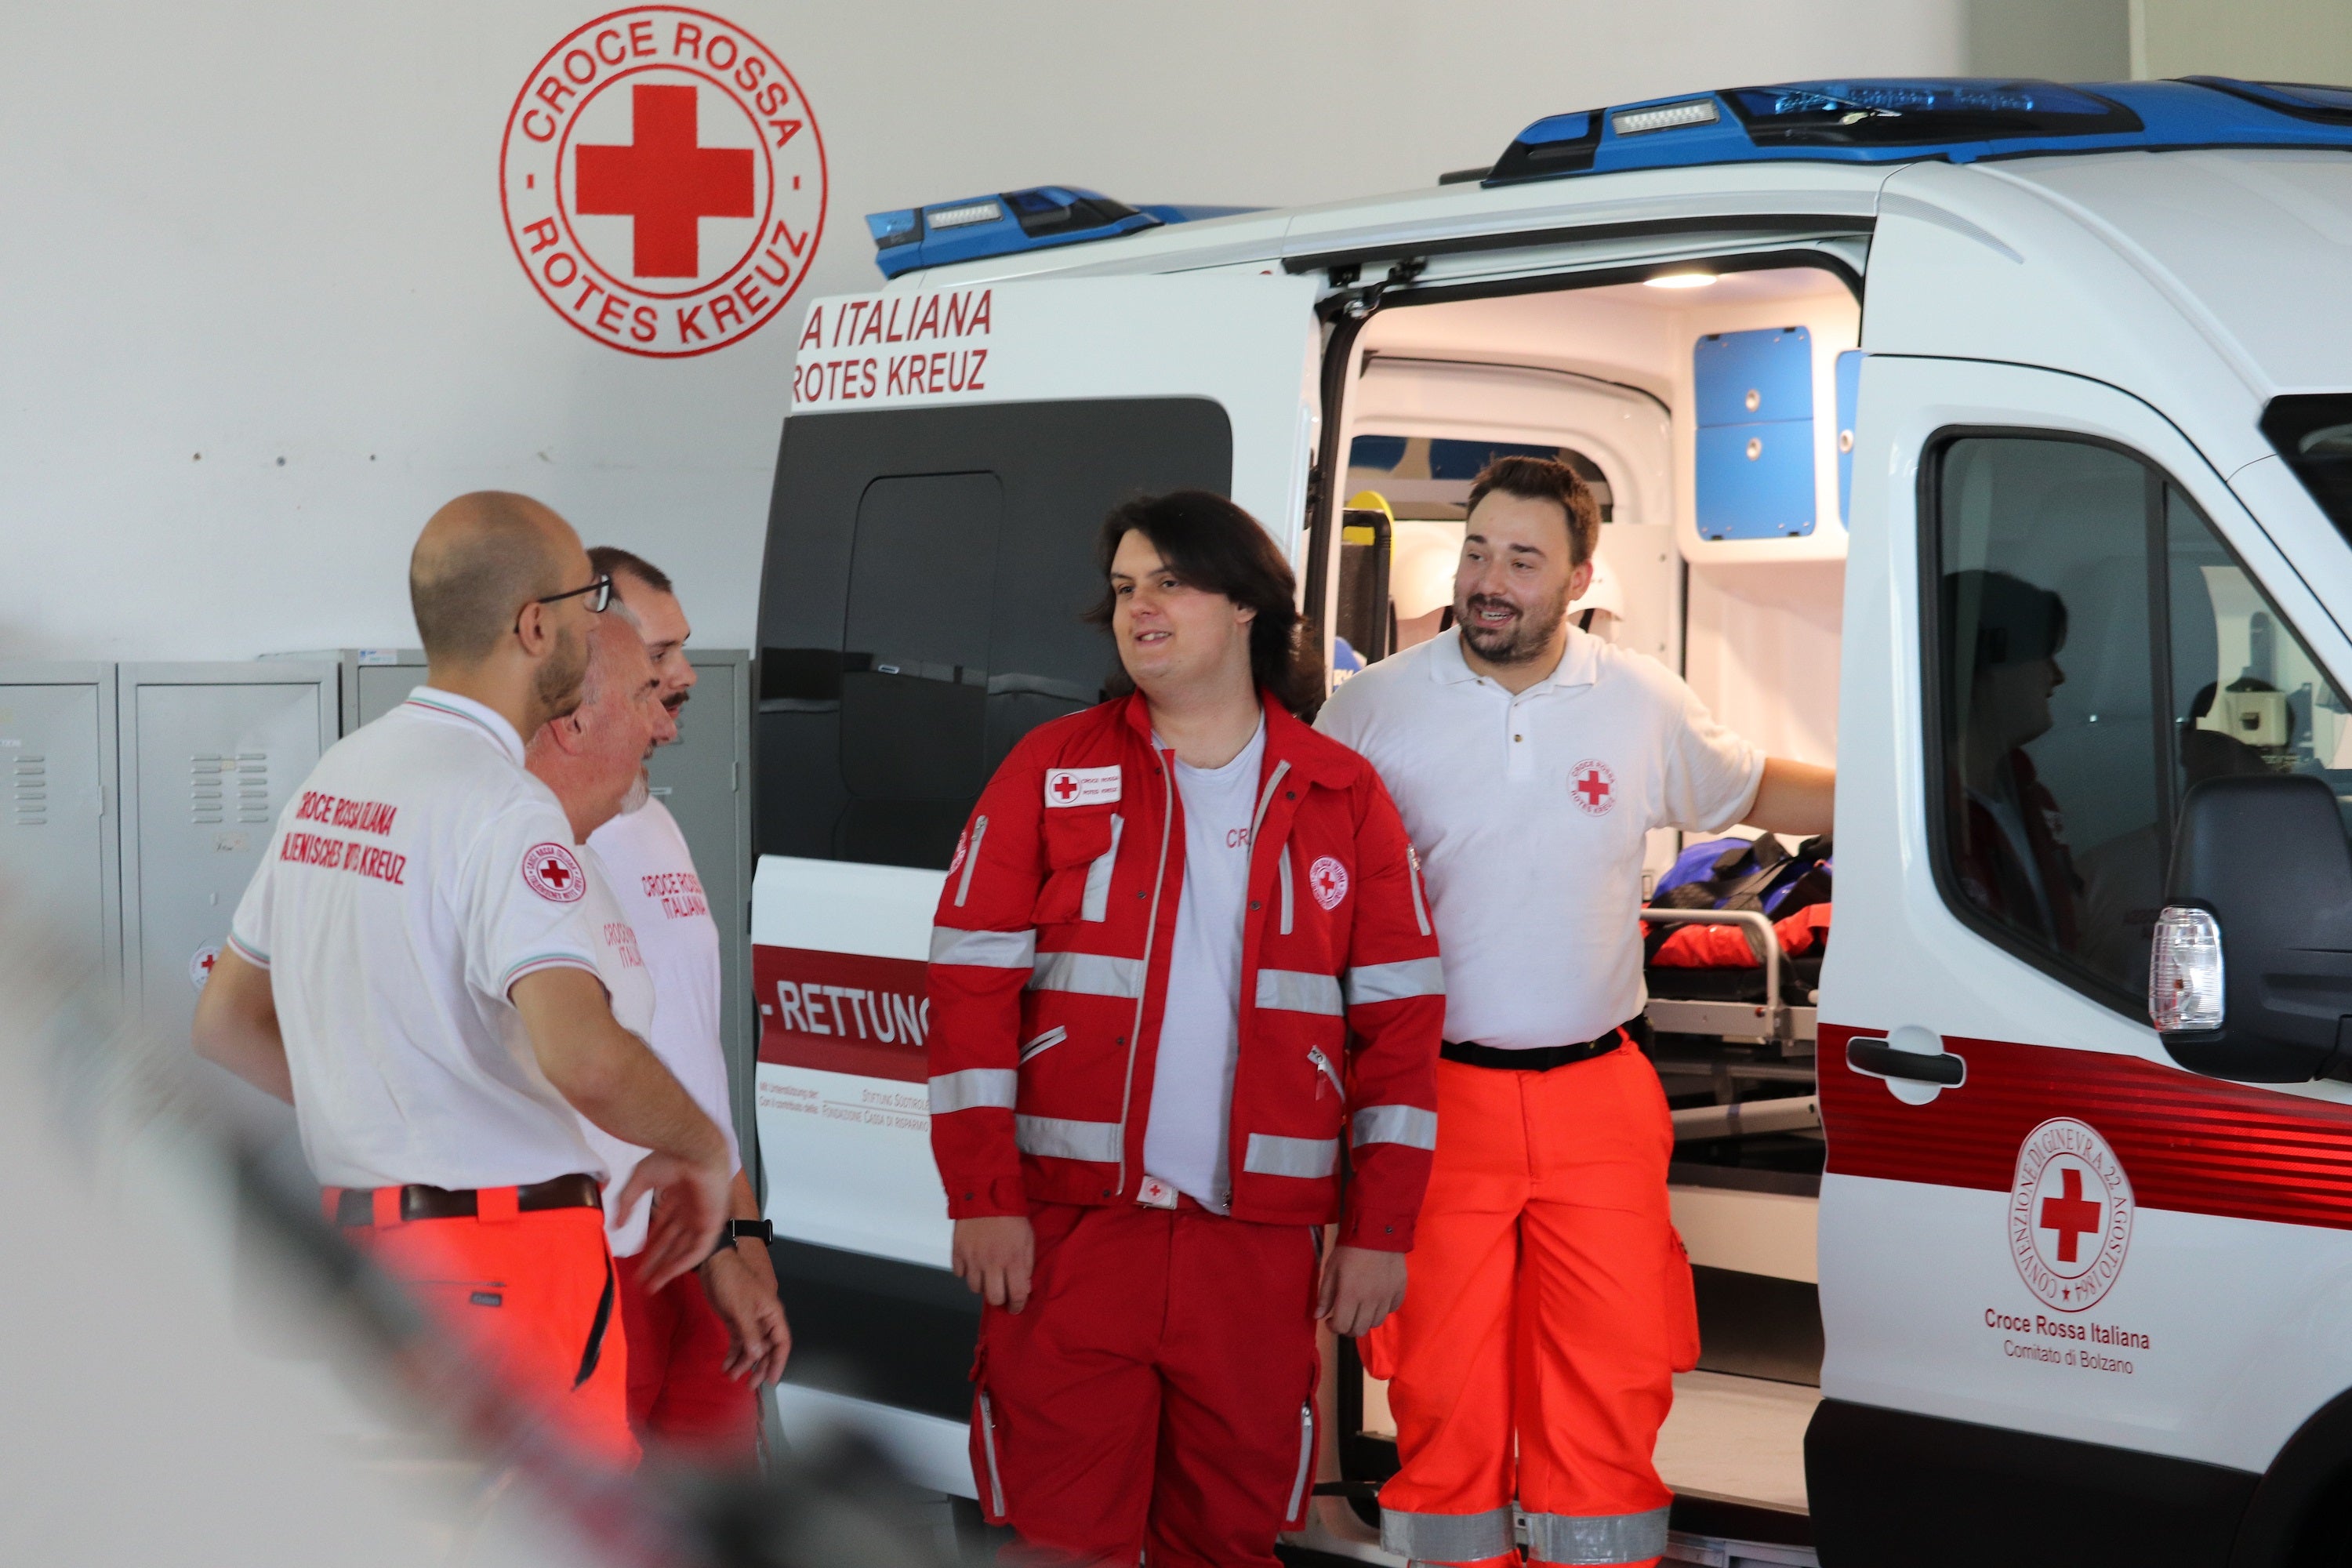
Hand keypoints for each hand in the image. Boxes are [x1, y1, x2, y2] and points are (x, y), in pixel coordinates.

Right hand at [619, 1150, 730, 1291]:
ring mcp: (702, 1217)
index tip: (638, 1265)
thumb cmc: (670, 1158)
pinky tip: (667, 1275)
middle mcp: (690, 1210)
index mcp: (677, 1198)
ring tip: (651, 1286)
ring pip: (683, 1250)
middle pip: (672, 1243)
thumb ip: (628, 1202)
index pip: (663, 1229)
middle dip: (656, 1263)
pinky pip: (698, 1249)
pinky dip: (683, 1263)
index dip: (651, 1248)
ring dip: (668, 1268)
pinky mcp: (713, 1223)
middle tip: (641, 1282)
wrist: (693, 1150)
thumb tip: (616, 1224)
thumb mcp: (641, 1179)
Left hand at [700, 1247, 791, 1384]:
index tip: (771, 1380)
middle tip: (749, 1385)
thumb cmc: (733, 1282)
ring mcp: (749, 1321)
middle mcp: (763, 1320)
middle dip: (759, 1367)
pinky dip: (732, 1355)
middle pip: (767, 1349)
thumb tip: (759, 1356)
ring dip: (742, 1363)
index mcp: (772, 1314)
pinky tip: (725, 1365)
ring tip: (731, 1377)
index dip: (778, 1362)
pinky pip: (738, 1342)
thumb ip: (751, 1334)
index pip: (781, 1342)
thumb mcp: (742, 1309)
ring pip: (751, 1348)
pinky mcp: (735, 1321)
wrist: (714, 1265)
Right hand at [951, 1215, 1035, 1312]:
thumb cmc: (1011, 1216)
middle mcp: (991, 1262)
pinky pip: (959, 1273)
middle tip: (1001, 1292)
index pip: (1017, 1295)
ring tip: (987, 1273)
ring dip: (982, 1284)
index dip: (1017, 1306)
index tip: (1016, 1307)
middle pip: (993, 1298)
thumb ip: (1027, 1265)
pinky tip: (974, 1262)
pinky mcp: (958, 1251)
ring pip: (974, 1288)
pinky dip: (966, 1272)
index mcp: (1013, 1259)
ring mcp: (972, 1258)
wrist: (986, 1193)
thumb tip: (1024, 1288)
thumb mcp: (1028, 1239)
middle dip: (999, 1298)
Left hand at [1318, 1244, 1406, 1336]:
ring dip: (1364, 1320)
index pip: (1342, 1326)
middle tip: (1343, 1317)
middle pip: (1359, 1330)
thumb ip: (1325, 1295)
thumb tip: (1319, 1316)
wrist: (1378, 1230)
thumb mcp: (1331, 1268)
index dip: (1333, 1327)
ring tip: (1359, 1308)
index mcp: (1350, 1295)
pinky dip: (1382, 1309)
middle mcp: (1370, 1301)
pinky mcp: (1399, 1290)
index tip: (1330, 1319)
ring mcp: (1387, 1297)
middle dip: (1347, 1328)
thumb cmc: (1349, 1249)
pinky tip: (1375, 1300)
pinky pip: (1391, 1309)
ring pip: (1376, 1323)